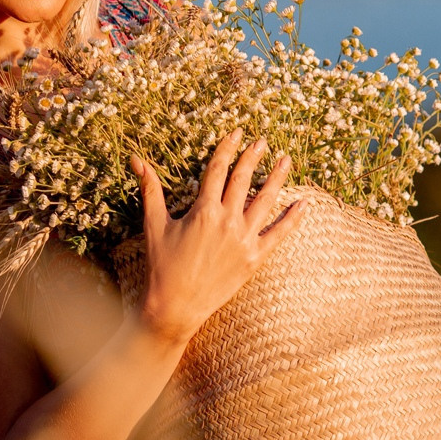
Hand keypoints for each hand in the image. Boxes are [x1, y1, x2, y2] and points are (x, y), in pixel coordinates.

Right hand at [132, 131, 304, 347]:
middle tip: (262, 141)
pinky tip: (304, 203)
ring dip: (277, 179)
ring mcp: (243, 240)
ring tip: (286, 160)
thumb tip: (136, 159)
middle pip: (243, 180)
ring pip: (265, 201)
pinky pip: (279, 234)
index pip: (218, 169)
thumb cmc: (161, 266)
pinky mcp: (254, 258)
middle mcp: (227, 221)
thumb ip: (150, 189)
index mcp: (203, 210)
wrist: (175, 307)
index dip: (228, 148)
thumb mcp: (154, 224)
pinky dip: (292, 219)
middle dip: (253, 157)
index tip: (237, 133)